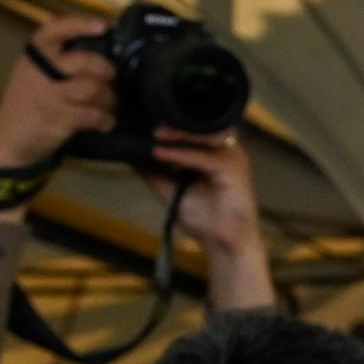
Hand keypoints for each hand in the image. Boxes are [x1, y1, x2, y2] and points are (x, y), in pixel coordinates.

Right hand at [0, 15, 114, 178]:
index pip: (54, 30)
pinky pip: (95, 114)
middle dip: (106, 70)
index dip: (80, 24)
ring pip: (94, 88)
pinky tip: (104, 122)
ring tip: (107, 104)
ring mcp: (49, 94)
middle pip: (85, 61)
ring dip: (108, 98)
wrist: (7, 142)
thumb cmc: (26, 107)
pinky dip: (105, 119)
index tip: (102, 25)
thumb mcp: (34, 76)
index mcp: (33, 57)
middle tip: (110, 79)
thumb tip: (100, 55)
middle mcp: (39, 71)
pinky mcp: (59, 117)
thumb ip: (57, 63)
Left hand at [151, 128, 276, 310]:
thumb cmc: (205, 219)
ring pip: (204, 135)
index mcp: (213, 152)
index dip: (171, 122)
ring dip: (179, 133)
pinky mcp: (234, 171)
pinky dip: (181, 154)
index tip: (144, 119)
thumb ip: (151, 170)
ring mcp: (232, 159)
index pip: (193, 127)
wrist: (223, 244)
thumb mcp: (169, 189)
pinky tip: (160, 153)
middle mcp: (225, 151)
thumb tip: (129, 153)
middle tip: (147, 123)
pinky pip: (205, 157)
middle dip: (175, 122)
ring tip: (155, 134)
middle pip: (201, 126)